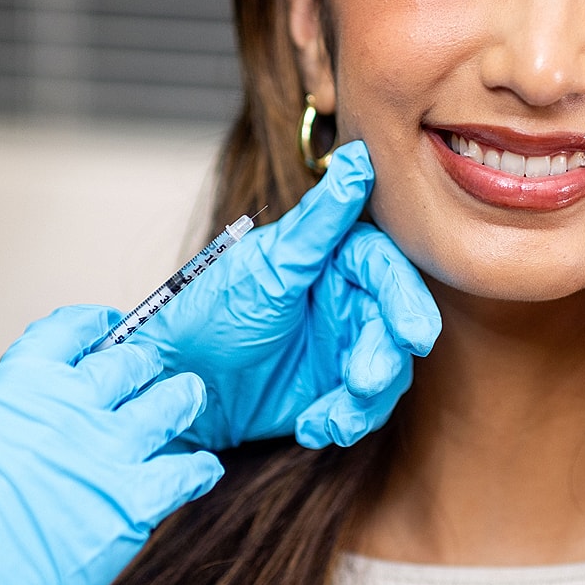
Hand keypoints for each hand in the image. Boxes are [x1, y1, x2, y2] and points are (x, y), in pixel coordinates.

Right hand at [0, 305, 221, 584]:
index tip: (111, 330)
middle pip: (132, 363)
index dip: (99, 327)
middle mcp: (69, 406)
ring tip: (186, 402)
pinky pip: (189, 472)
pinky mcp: (133, 502)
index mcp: (20, 382)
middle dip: (145, 369)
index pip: (74, 328)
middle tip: (153, 378)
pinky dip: (199, 469)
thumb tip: (60, 418)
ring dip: (181, 401)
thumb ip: (29, 418)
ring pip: (170, 403)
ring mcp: (107, 452)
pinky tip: (200, 471)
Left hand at [145, 141, 440, 449]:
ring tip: (333, 419)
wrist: (171, 384)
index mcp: (333, 259)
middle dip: (385, 357)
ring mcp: (342, 346)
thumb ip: (319, 220)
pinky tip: (313, 426)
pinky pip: (363, 408)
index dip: (404, 300)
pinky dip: (345, 420)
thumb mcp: (266, 266)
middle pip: (394, 323)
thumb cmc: (207, 312)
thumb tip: (358, 159)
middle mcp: (346, 299)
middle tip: (364, 382)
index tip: (413, 335)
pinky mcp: (333, 390)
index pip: (385, 269)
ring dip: (366, 400)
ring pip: (387, 371)